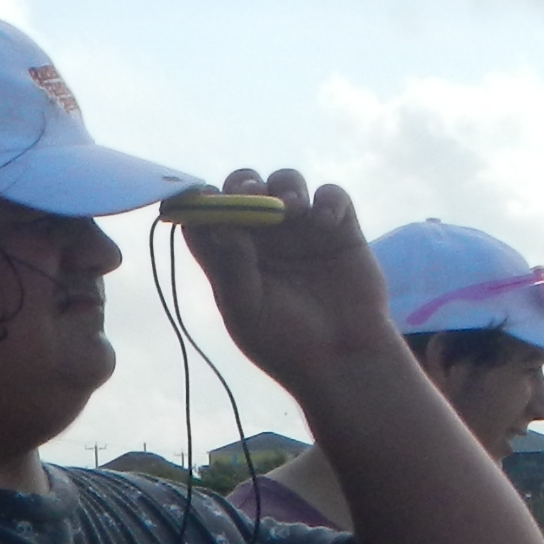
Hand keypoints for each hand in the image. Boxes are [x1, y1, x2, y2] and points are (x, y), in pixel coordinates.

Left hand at [174, 169, 403, 397]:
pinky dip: (328, 200)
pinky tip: (325, 222)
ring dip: (283, 186)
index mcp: (230, 255)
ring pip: (285, 183)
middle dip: (242, 184)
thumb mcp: (247, 313)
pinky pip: (332, 196)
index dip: (200, 202)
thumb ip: (231, 269)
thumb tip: (220, 225)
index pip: (205, 216)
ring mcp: (301, 230)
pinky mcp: (339, 229)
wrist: (343, 361)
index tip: (203, 199)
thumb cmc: (287, 343)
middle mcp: (263, 237)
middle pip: (244, 188)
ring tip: (290, 209)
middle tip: (248, 194)